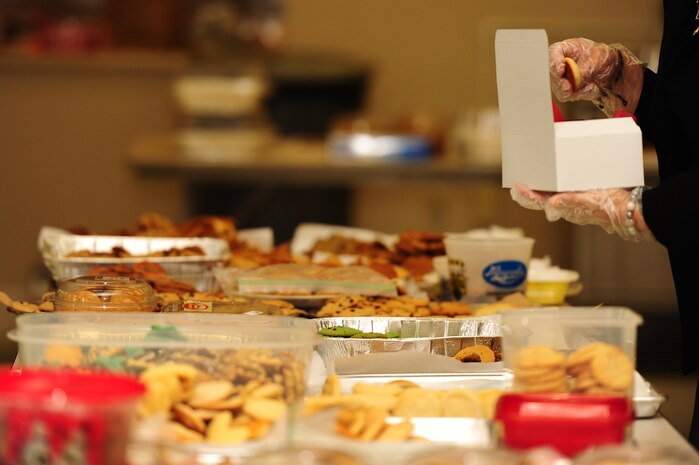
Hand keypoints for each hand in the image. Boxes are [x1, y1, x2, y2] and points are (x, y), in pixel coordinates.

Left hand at [510, 184, 652, 241]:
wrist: (629, 212)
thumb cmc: (609, 207)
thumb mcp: (589, 201)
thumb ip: (570, 202)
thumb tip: (549, 205)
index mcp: (564, 208)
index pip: (540, 201)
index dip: (527, 194)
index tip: (518, 186)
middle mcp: (566, 207)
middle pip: (541, 199)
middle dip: (529, 192)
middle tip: (517, 182)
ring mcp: (574, 203)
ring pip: (550, 196)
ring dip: (539, 189)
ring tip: (529, 180)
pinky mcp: (582, 198)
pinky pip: (563, 193)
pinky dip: (554, 187)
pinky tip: (552, 180)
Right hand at [549, 38, 643, 115]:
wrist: (612, 69)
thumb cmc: (602, 56)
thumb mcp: (597, 56)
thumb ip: (585, 67)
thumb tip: (575, 78)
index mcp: (565, 49)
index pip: (553, 54)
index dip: (554, 62)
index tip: (560, 70)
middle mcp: (560, 64)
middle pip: (552, 75)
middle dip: (561, 83)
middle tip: (569, 86)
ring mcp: (562, 78)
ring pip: (559, 89)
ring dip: (573, 90)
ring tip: (589, 85)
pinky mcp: (567, 90)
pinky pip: (568, 96)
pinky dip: (581, 94)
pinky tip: (589, 87)